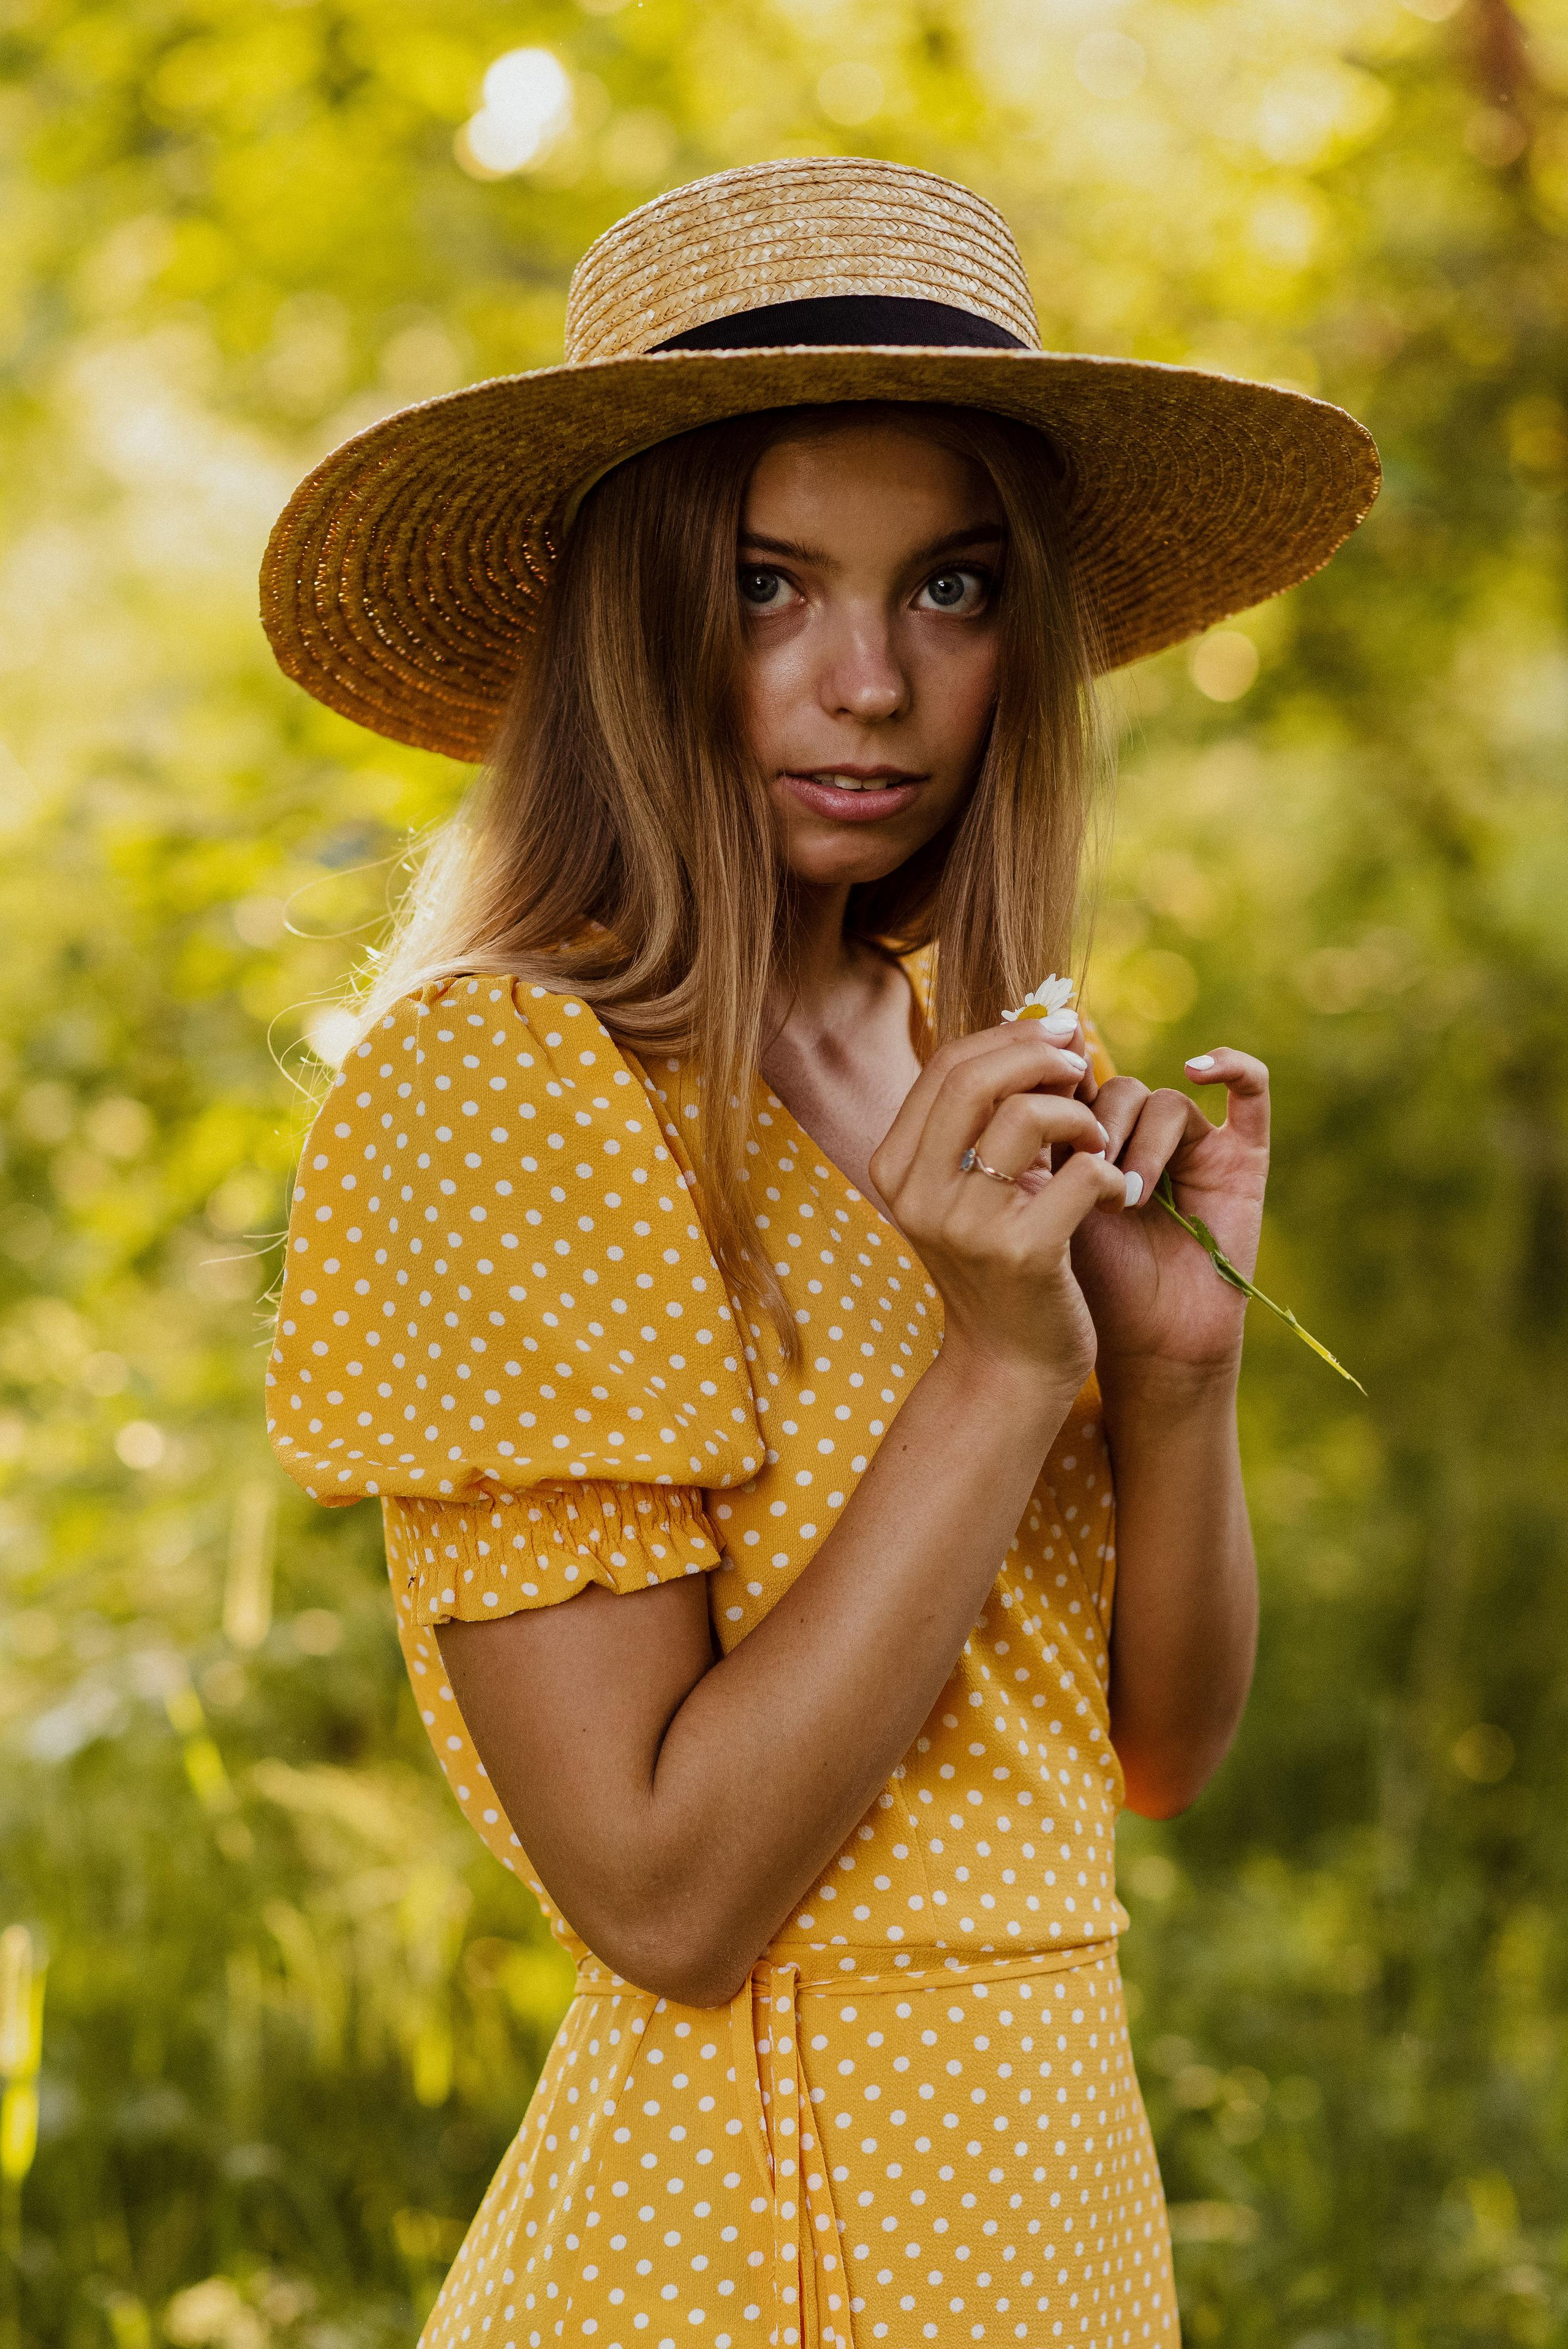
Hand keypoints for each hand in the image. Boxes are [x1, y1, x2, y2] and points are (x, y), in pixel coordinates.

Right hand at [870, 1023, 1129, 1392]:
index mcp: (895, 1166)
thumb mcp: (970, 1186)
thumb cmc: (999, 1263)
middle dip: (1043, 1057)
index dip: (1010, 1037)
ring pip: (1030, 1115)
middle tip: (1085, 1070)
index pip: (946, 1066)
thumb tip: (1033, 1027)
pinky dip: (1108, 1173)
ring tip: (1098, 1144)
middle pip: (976, 1076)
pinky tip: (1114, 1194)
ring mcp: (965, 1224)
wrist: (1010, 1365)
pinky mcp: (1022, 1253)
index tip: (1061, 1034)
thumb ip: (982, 1118)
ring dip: (1081, 1117)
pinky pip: (1081, 1174)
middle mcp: (917, 1192)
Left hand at [1068, 1048, 1270, 1377]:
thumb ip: (1037, 1144)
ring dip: (1140, 1143)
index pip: (1073, 1081)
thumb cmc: (1093, 1284)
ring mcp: (1194, 1145)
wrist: (1149, 1343)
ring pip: (1161, 1101)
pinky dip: (1231, 1066)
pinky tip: (1198, 1069)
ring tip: (1128, 1198)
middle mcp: (1141, 1137)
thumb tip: (1010, 1077)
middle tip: (1082, 1168)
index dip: (1056, 1081)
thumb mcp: (1050, 1206)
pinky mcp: (1242, 1158)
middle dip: (1094, 1124)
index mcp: (1089, 1143)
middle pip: (1115, 1088)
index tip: (1035, 1099)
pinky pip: (1250, 1092)